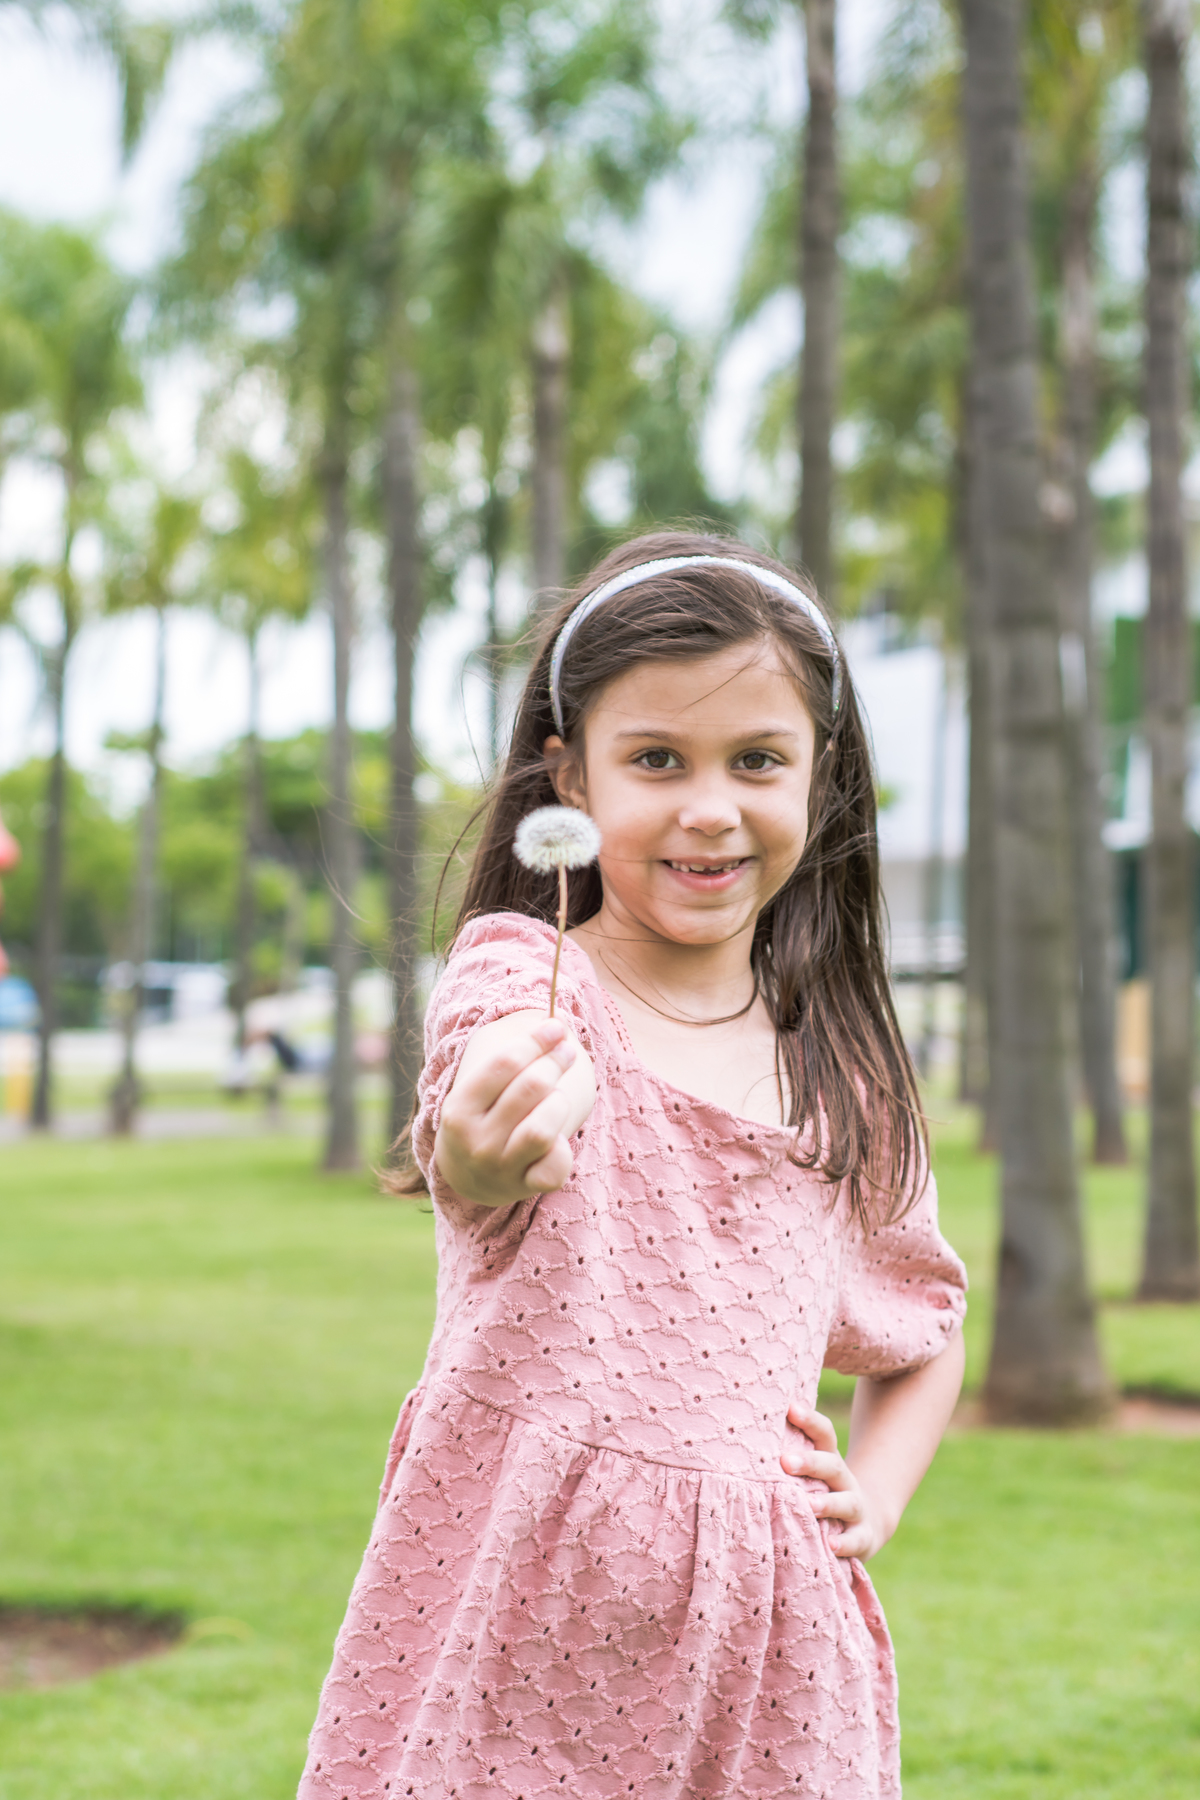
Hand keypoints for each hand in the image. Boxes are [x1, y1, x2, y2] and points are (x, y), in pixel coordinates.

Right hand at [434, 1014, 592, 1207]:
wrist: (470, 1175)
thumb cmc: (482, 1117)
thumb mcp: (480, 1089)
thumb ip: (513, 1057)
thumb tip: (560, 1018)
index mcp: (459, 1108)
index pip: (505, 1062)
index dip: (537, 1040)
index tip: (557, 1027)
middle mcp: (476, 1141)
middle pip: (532, 1087)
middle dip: (555, 1062)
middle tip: (567, 1051)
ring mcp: (500, 1168)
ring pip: (544, 1127)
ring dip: (559, 1103)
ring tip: (557, 1097)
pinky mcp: (525, 1186)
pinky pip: (556, 1166)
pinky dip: (564, 1148)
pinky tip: (558, 1138)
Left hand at [780, 1402, 888, 1560]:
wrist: (864, 1524)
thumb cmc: (821, 1492)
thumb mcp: (809, 1473)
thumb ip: (787, 1455)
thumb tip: (744, 1431)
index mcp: (828, 1460)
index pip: (823, 1434)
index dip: (810, 1420)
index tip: (790, 1408)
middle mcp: (844, 1482)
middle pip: (832, 1466)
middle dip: (810, 1463)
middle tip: (785, 1461)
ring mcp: (855, 1509)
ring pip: (846, 1502)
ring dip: (828, 1503)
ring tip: (809, 1505)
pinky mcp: (862, 1538)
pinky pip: (855, 1541)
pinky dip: (844, 1544)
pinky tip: (830, 1546)